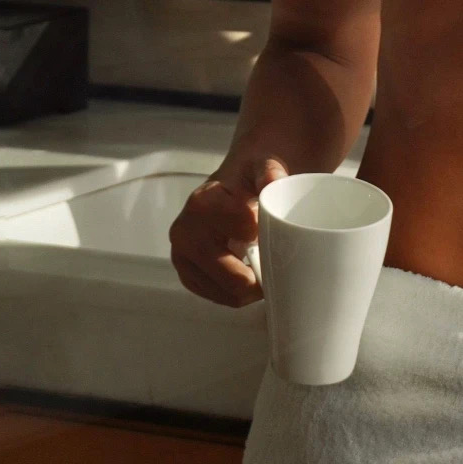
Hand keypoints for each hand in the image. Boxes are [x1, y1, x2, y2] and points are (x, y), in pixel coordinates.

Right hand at [168, 156, 287, 307]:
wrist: (228, 188)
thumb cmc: (247, 180)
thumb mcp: (261, 166)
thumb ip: (269, 172)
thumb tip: (274, 182)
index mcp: (203, 202)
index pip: (244, 229)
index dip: (266, 235)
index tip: (278, 232)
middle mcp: (185, 231)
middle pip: (230, 272)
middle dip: (259, 274)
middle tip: (280, 267)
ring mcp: (182, 256)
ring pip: (224, 290)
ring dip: (249, 288)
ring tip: (266, 272)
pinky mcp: (187, 275)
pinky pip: (216, 296)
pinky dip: (237, 293)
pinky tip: (249, 277)